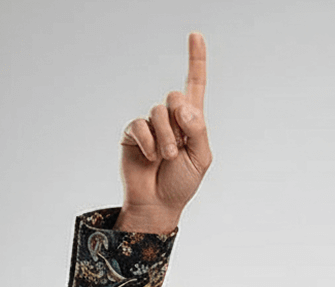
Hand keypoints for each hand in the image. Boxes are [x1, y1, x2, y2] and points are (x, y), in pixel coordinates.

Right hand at [117, 32, 211, 232]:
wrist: (158, 203)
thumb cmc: (182, 184)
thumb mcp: (201, 159)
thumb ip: (198, 130)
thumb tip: (183, 106)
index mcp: (192, 122)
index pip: (195, 85)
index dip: (196, 60)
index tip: (196, 35)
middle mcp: (171, 118)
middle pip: (175, 97)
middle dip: (179, 121)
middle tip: (179, 147)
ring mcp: (151, 125)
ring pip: (158, 112)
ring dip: (166, 138)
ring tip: (167, 158)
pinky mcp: (133, 133)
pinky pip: (140, 125)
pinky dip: (148, 143)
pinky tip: (150, 157)